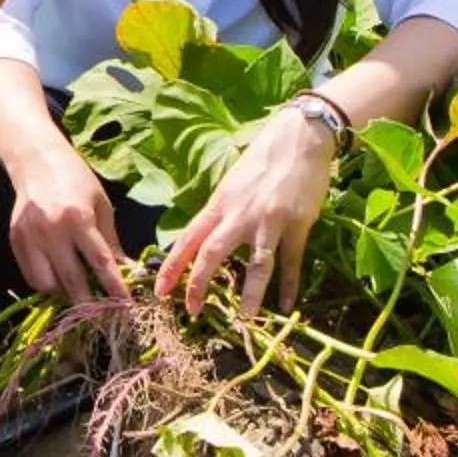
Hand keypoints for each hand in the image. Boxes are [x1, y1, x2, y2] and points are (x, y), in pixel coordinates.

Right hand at [7, 147, 131, 304]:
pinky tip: (60, 278)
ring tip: (79, 291)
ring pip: (48, 284)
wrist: (36, 161)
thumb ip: (111, 242)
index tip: (126, 307)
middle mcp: (51, 230)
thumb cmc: (76, 180)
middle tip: (104, 316)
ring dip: (65, 294)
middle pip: (72, 280)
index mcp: (78, 218)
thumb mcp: (101, 206)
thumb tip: (127, 273)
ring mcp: (30, 237)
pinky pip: (32, 275)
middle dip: (90, 304)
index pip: (100, 263)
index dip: (114, 289)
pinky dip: (48, 283)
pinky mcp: (15, 240)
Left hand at [154, 103, 337, 318]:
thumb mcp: (231, 184)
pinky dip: (289, 285)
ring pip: (256, 264)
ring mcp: (269, 220)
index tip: (159, 290)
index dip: (172, 266)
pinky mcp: (297, 224)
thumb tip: (203, 238)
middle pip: (212, 253)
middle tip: (192, 310)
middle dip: (199, 283)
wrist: (298, 137)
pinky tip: (288, 306)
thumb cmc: (261, 161)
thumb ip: (220, 212)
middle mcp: (239, 214)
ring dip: (251, 294)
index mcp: (219, 204)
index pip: (188, 239)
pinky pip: (291, 260)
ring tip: (246, 318)